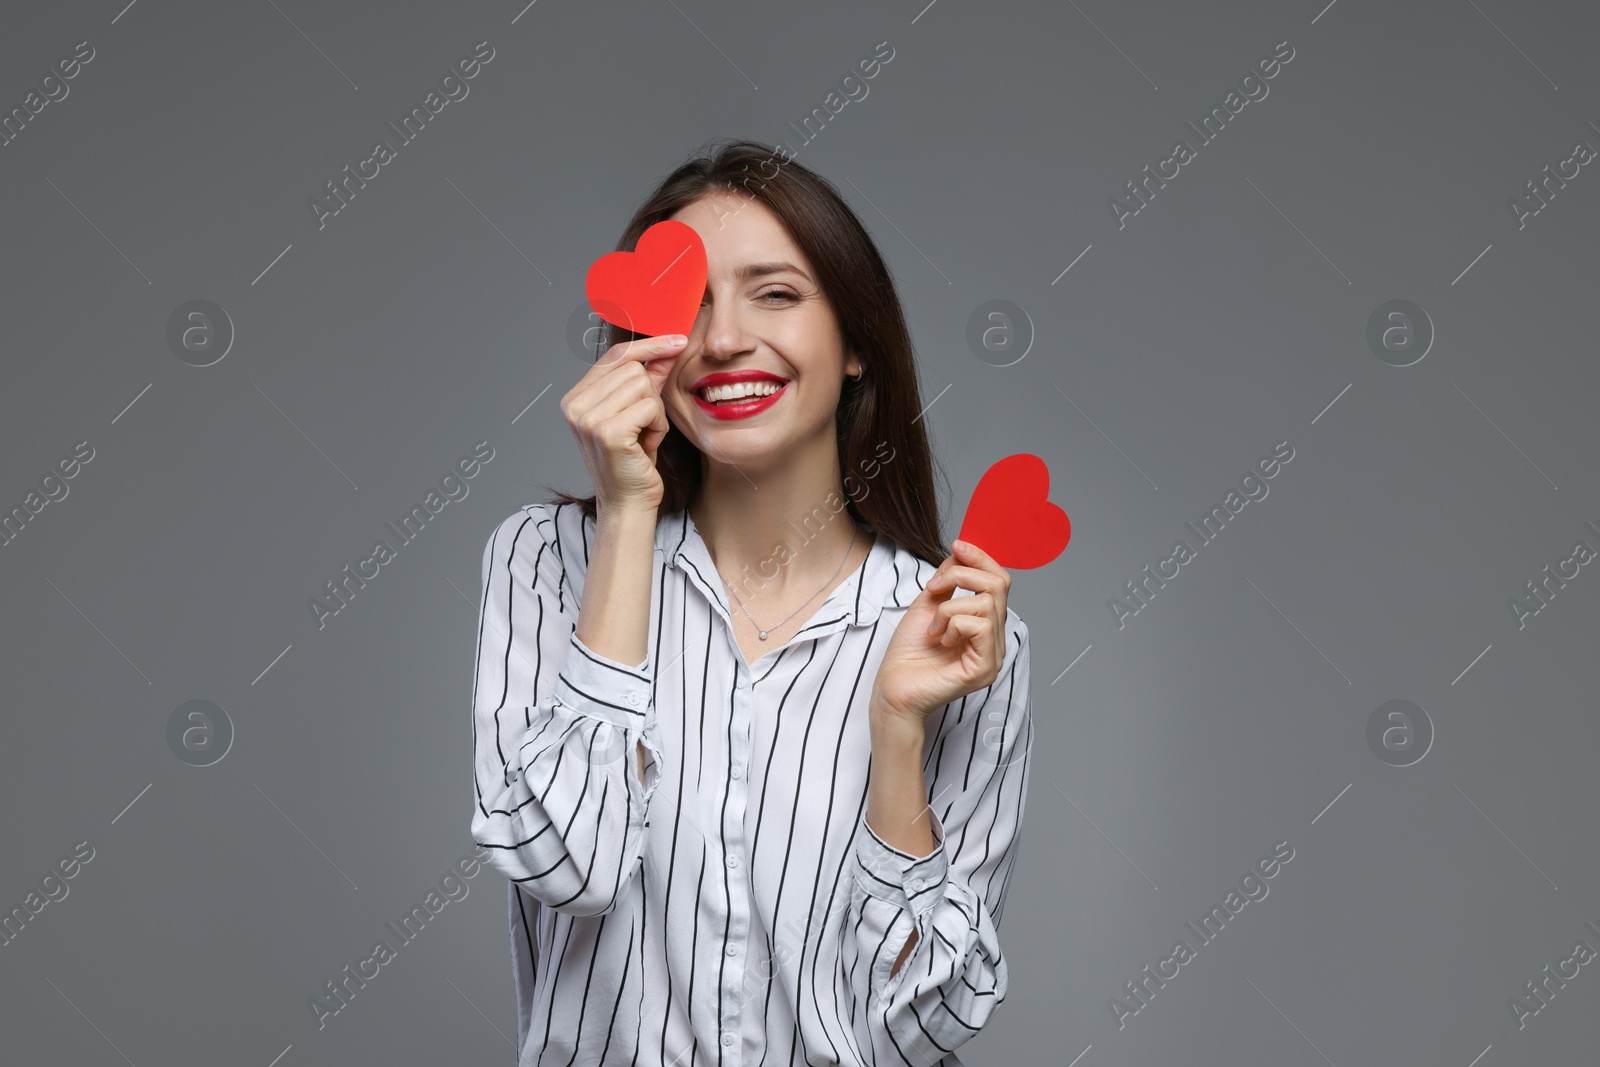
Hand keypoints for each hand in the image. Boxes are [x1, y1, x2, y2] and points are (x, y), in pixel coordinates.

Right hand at [560, 333, 687, 511]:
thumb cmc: (633, 462)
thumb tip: (667, 347)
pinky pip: (650, 406)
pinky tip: (647, 445)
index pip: (615, 356)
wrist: (628, 505)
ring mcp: (588, 418)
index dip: (649, 346)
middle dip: (651, 395)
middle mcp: (575, 405)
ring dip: (655, 412)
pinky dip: (658, 426)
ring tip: (644, 437)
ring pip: (643, 385)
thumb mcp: (638, 415)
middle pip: (633, 368)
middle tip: (646, 427)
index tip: (678, 340)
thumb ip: (648, 380)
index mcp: (575, 399)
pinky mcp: (608, 431)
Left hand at [871, 539, 1011, 724]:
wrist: (891, 689)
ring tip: (933, 626)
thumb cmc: (907, 654)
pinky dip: (953, 623)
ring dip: (949, 607)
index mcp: (985, 624)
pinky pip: (980, 626)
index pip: (999, 581)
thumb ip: (949, 578)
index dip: (981, 558)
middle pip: (999, 585)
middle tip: (934, 588)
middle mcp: (995, 640)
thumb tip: (962, 550)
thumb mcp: (928, 603)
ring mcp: (993, 656)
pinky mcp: (984, 669)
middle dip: (962, 575)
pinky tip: (940, 639)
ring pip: (987, 603)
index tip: (957, 545)